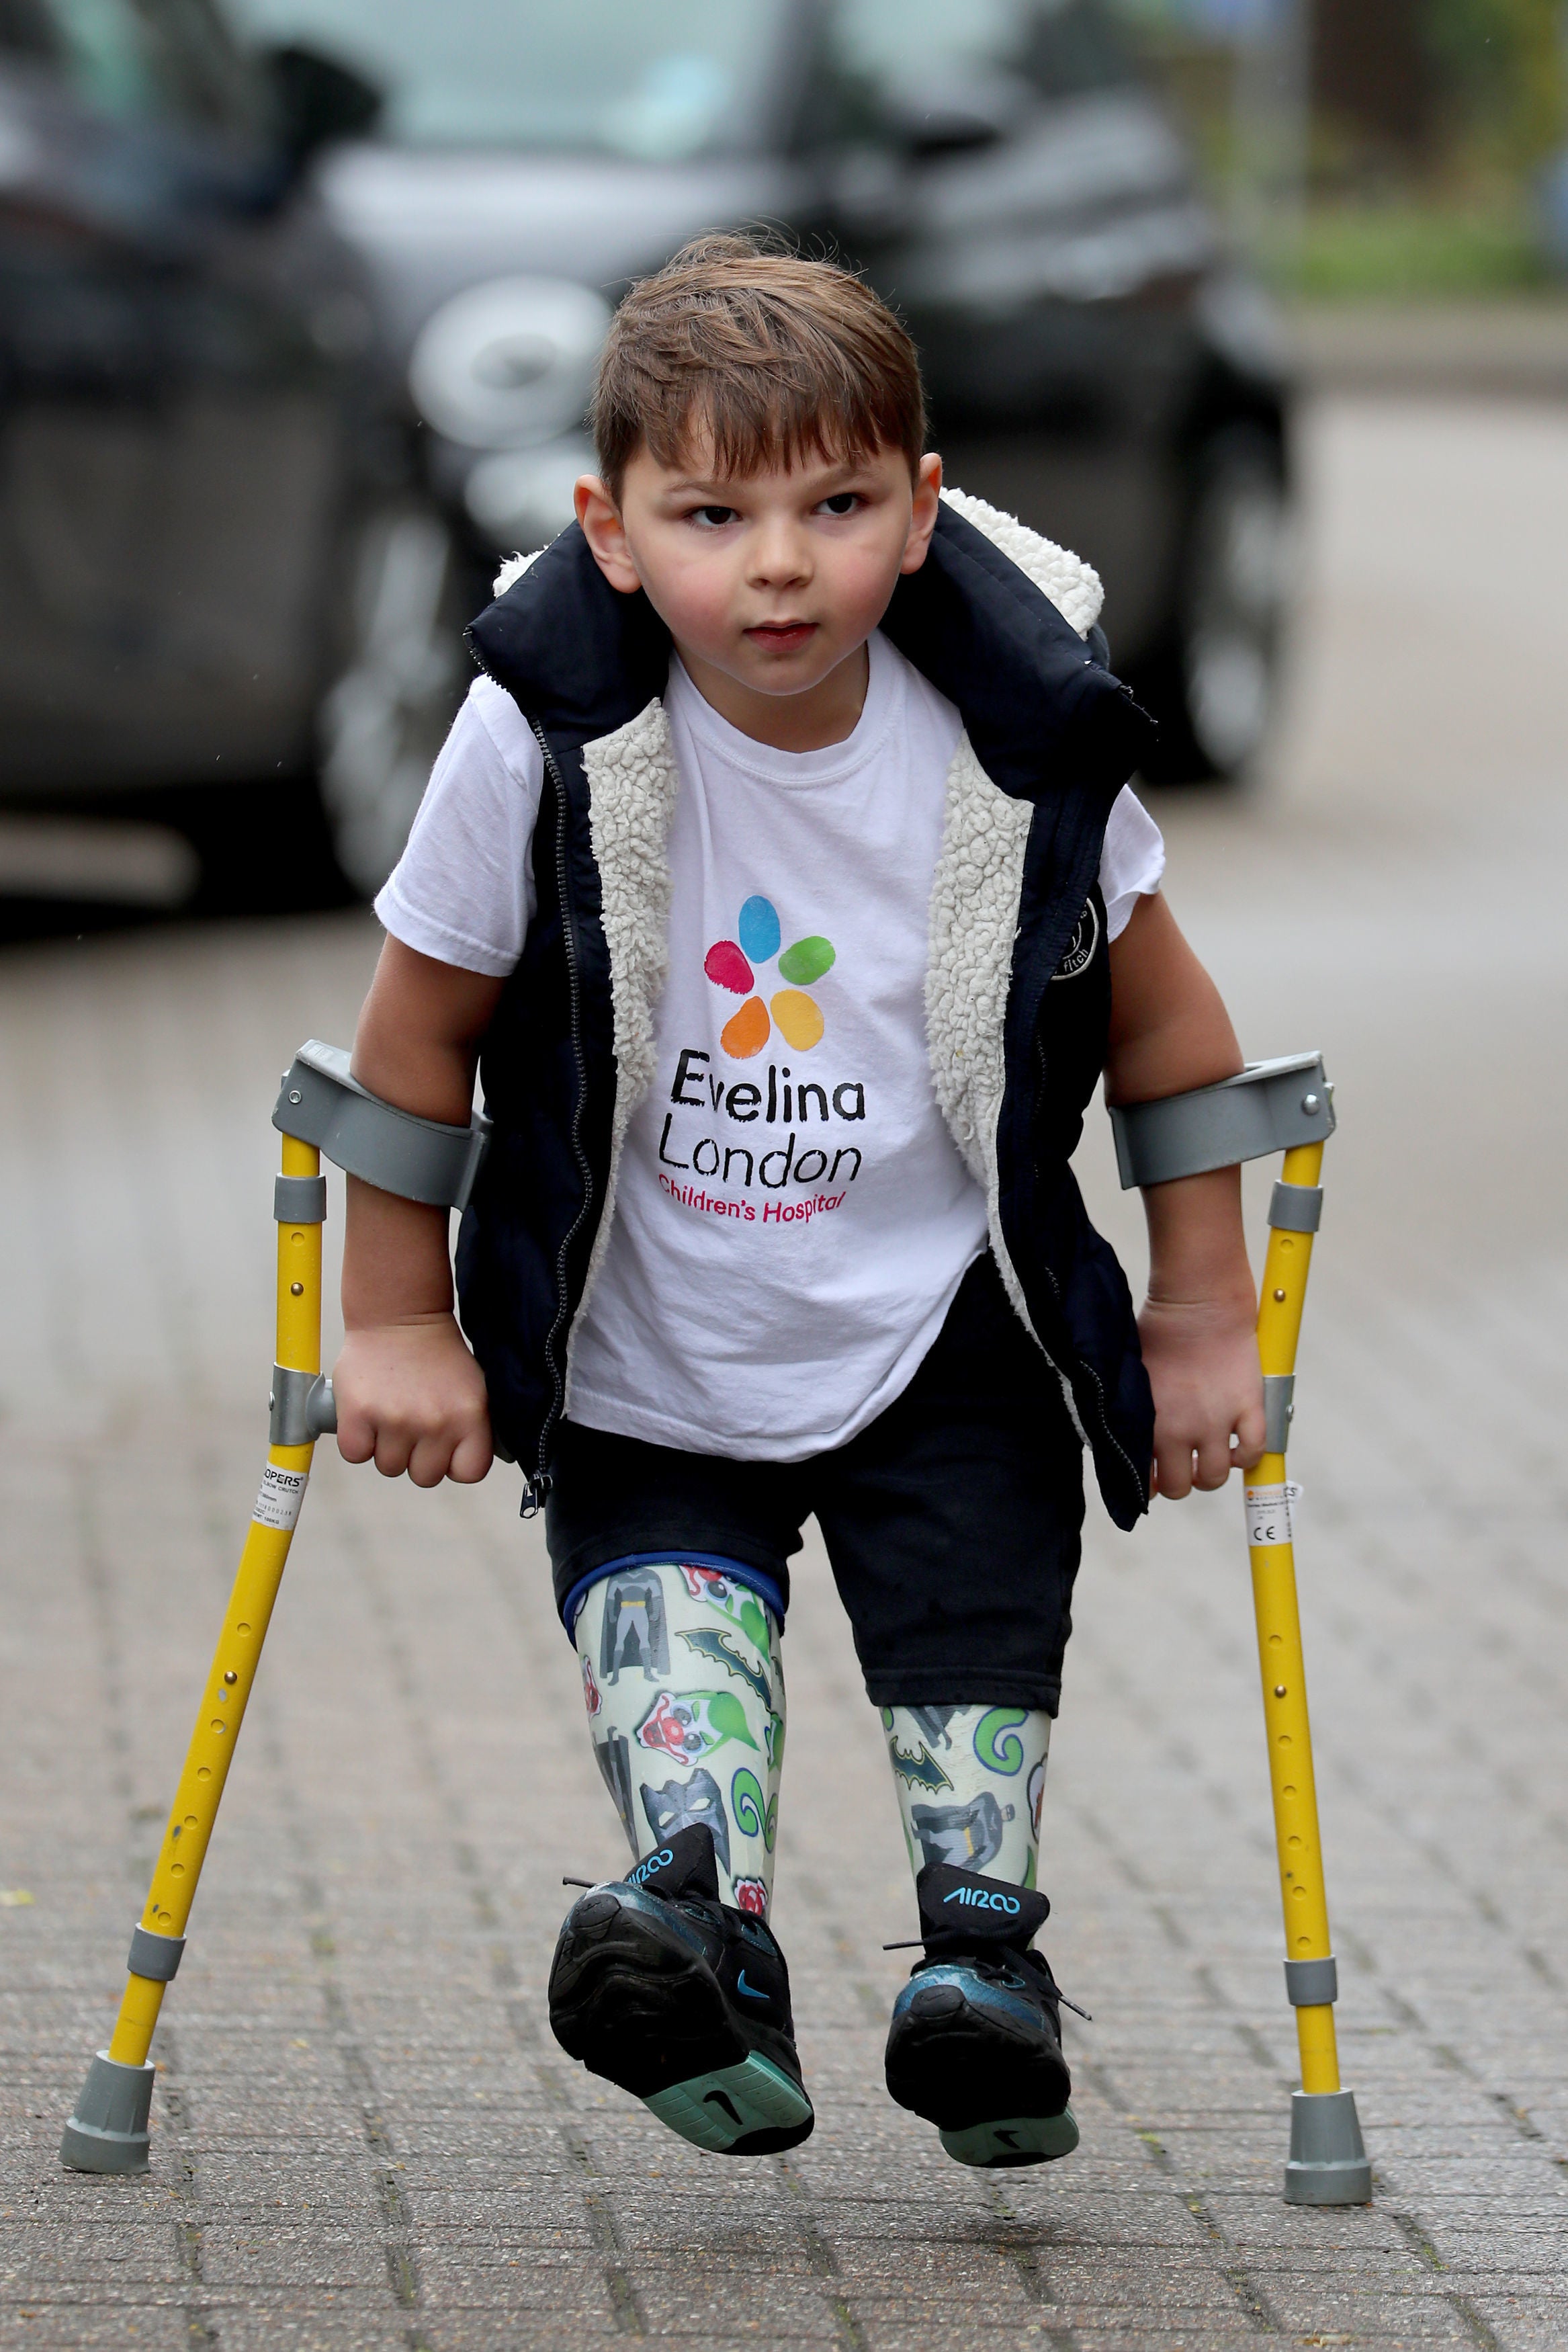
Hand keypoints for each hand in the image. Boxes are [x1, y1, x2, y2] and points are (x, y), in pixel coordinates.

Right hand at [333, 1314, 492, 1485]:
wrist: (399, 1316)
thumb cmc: (436, 1354)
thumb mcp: (474, 1389)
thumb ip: (475, 1428)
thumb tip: (470, 1463)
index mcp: (469, 1416)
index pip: (469, 1472)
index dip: (455, 1463)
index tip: (446, 1449)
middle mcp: (435, 1422)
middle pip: (425, 1477)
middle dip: (417, 1456)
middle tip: (413, 1425)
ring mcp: (395, 1420)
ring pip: (389, 1467)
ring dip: (386, 1447)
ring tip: (391, 1414)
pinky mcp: (359, 1414)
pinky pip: (356, 1454)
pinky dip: (358, 1440)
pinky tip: (368, 1416)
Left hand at [1138, 1292, 1263, 1499]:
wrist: (1197, 1303)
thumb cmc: (1158, 1330)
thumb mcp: (1133, 1377)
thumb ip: (1133, 1411)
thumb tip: (1129, 1434)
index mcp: (1148, 1424)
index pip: (1145, 1478)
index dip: (1150, 1483)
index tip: (1155, 1476)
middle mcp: (1181, 1431)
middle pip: (1180, 1487)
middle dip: (1180, 1480)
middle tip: (1184, 1463)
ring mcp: (1217, 1422)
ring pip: (1215, 1477)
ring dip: (1211, 1472)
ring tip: (1209, 1454)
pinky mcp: (1248, 1408)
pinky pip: (1253, 1451)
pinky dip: (1246, 1456)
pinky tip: (1237, 1445)